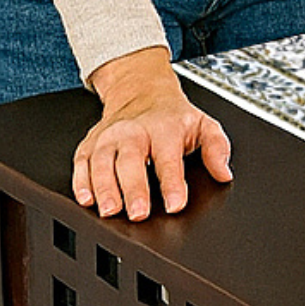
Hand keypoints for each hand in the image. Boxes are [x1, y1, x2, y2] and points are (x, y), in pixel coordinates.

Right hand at [74, 46, 232, 220]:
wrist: (141, 91)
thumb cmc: (173, 116)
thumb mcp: (204, 124)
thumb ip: (217, 148)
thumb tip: (224, 173)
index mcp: (164, 128)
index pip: (169, 158)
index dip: (173, 183)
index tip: (175, 205)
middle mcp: (133, 131)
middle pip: (131, 160)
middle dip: (134, 188)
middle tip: (138, 213)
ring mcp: (108, 137)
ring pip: (102, 162)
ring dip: (105, 188)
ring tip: (111, 211)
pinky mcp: (89, 145)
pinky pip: (81, 164)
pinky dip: (81, 182)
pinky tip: (87, 199)